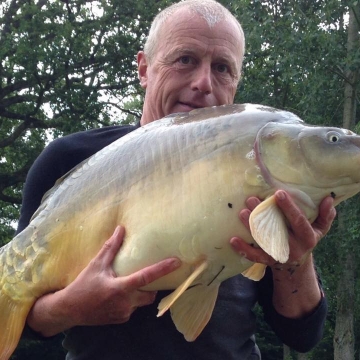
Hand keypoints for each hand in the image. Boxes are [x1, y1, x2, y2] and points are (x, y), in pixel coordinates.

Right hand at [27, 226, 180, 335]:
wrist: (69, 310)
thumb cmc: (83, 285)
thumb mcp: (96, 264)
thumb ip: (111, 247)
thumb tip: (121, 229)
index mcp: (121, 288)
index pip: (146, 277)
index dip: (163, 269)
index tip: (177, 262)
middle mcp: (125, 303)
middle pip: (150, 294)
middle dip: (152, 287)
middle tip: (147, 276)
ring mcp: (124, 314)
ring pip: (141, 302)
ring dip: (140, 293)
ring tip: (131, 284)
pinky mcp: (120, 320)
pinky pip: (132, 308)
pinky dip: (131, 301)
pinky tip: (119, 295)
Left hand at [230, 190, 335, 266]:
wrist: (296, 264)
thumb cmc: (306, 238)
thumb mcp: (319, 229)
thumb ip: (325, 215)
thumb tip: (329, 199)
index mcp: (307, 237)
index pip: (298, 221)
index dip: (289, 208)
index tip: (278, 193)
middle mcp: (293, 247)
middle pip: (278, 230)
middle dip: (264, 214)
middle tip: (252, 198)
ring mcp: (279, 255)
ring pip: (264, 241)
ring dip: (251, 227)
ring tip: (242, 212)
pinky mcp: (267, 261)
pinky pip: (254, 256)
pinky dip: (243, 249)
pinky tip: (233, 239)